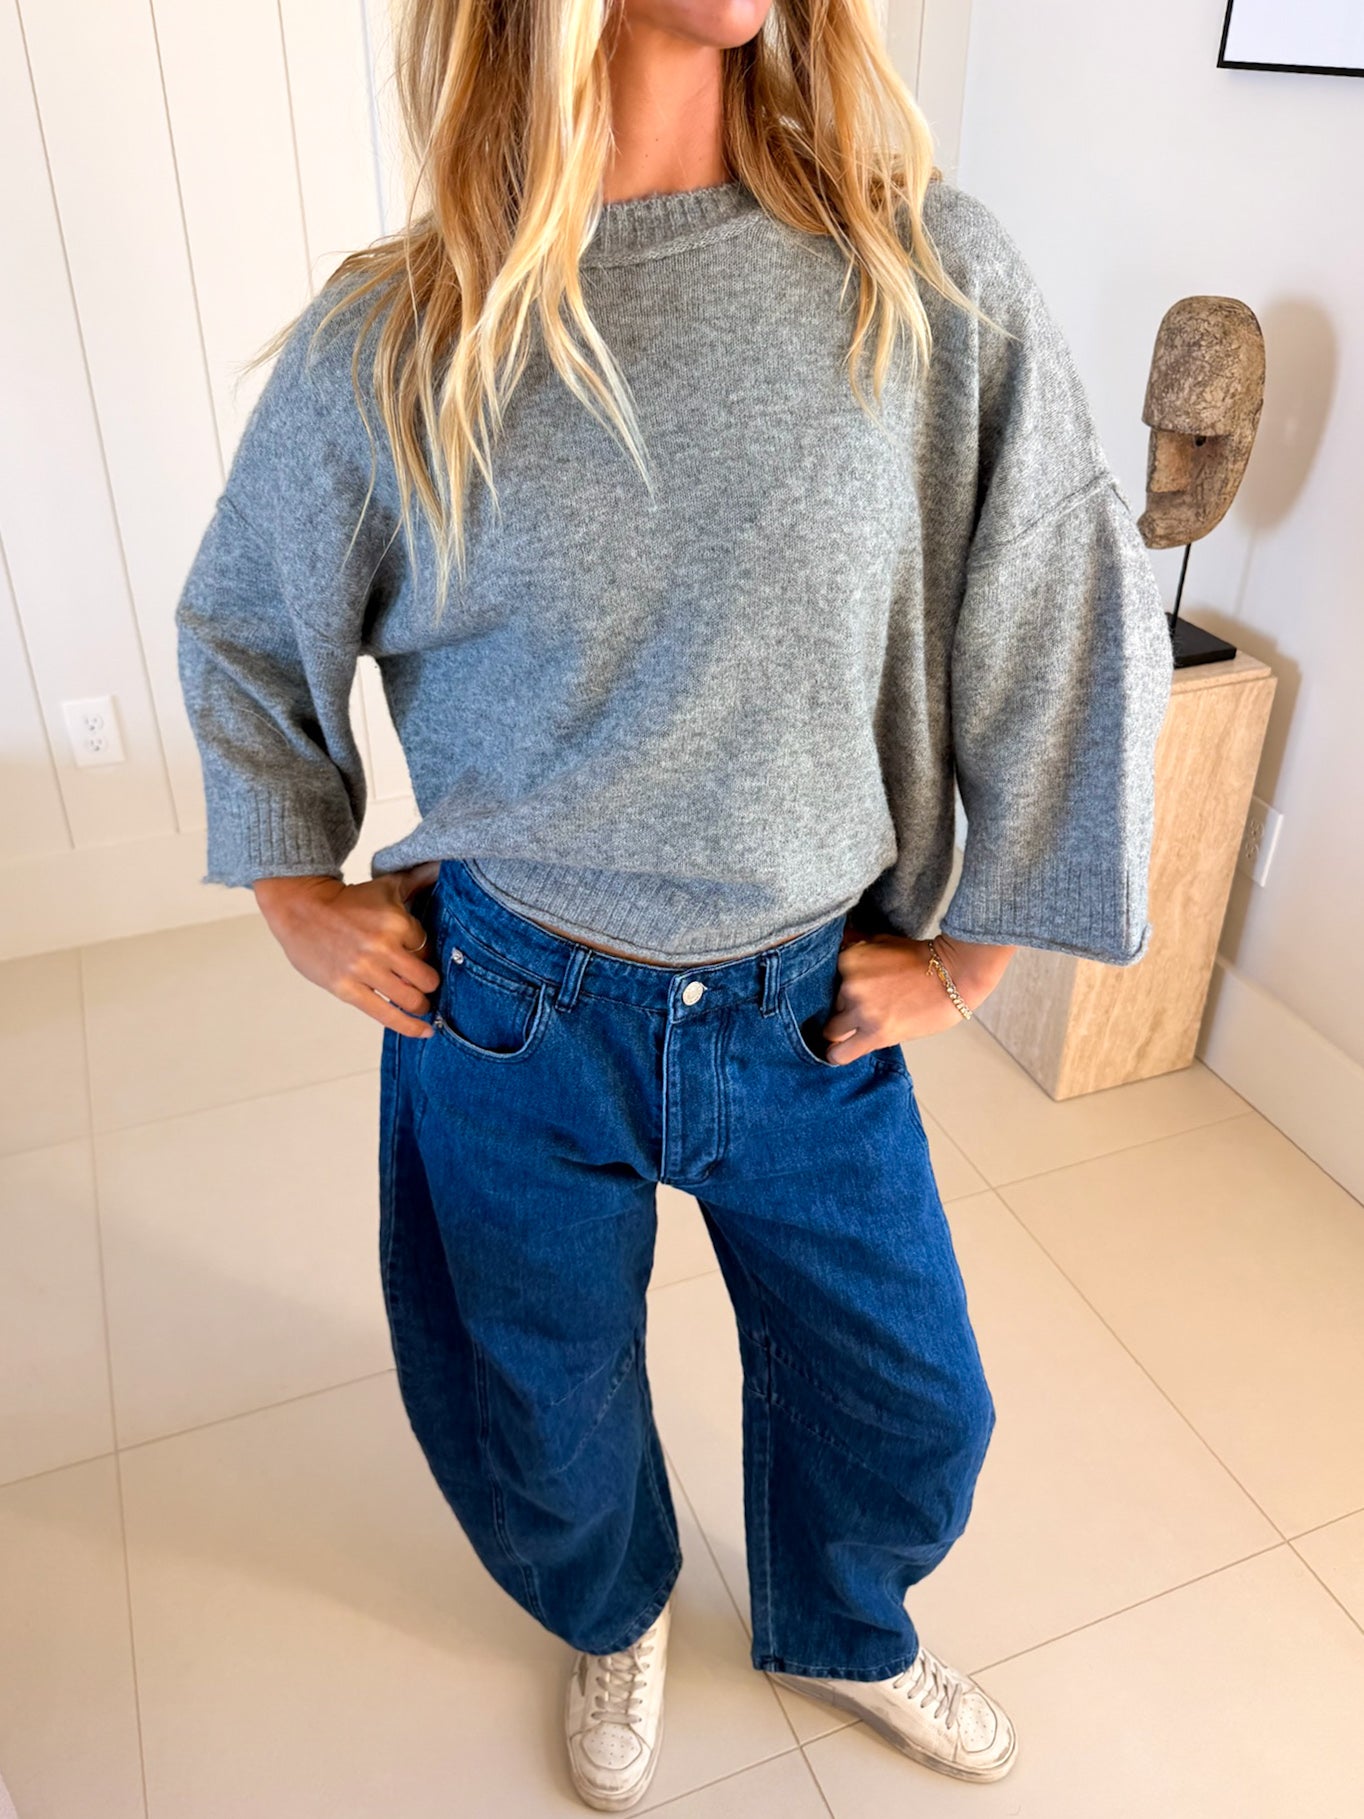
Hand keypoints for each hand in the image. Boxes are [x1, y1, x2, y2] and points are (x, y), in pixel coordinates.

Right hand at [252, 860, 443, 1038]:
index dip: (425, 952)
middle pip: (426, 978)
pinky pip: (386, 1014)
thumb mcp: (385, 886)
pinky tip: (425, 1031)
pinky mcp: (347, 989)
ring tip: (424, 1006)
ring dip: (422, 1005)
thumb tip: (443, 867)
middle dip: (430, 983)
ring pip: (411, 999)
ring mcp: (365, 971)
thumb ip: (417, 879)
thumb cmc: (346, 901)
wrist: (301, 909)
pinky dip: (409, 1027)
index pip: (428, 947)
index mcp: (395, 922)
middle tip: (427, 985)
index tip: (419, 955)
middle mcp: (382, 948)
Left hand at [822, 930, 1016, 1064]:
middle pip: (830, 1005)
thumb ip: (854, 949)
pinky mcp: (875, 1033)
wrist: (952, 976)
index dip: (835, 989)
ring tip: (853, 1030)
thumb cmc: (920, 959)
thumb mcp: (880, 942)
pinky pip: (840, 1053)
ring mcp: (861, 1011)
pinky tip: (835, 1053)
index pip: (822, 981)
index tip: (845, 994)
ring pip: (832, 1030)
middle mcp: (849, 985)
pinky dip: (835, 1055)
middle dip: (842, 1009)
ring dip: (841, 1031)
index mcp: (848, 960)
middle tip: (861, 1009)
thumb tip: (836, 950)